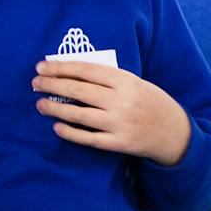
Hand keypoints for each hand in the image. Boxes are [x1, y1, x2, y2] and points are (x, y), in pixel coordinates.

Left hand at [34, 60, 193, 165]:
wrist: (175, 133)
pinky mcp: (119, 143)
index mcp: (126, 81)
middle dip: (52, 85)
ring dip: (55, 108)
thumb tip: (71, 73)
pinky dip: (70, 132)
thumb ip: (109, 79)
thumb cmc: (151, 103)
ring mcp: (119, 123)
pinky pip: (88, 138)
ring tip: (40, 104)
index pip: (86, 70)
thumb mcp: (136, 83)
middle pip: (78, 90)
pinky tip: (57, 126)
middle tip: (35, 84)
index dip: (60, 67)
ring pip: (79, 114)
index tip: (41, 66)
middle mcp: (121, 101)